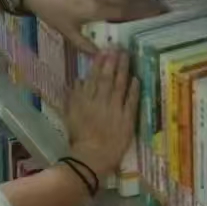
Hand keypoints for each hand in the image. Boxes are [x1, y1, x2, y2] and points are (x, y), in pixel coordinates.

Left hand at [25, 0, 163, 53]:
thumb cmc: (53, 13)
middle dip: (148, 5)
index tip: (160, 17)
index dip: (144, 14)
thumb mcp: (68, 33)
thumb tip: (103, 57)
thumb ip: (86, 46)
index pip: (126, 11)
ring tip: (156, 5)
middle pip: (130, 0)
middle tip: (165, 12)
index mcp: (96, 9)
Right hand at [65, 50, 138, 178]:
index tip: (104, 50)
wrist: (91, 157)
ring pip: (120, 86)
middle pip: (108, 78)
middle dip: (113, 62)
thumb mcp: (70, 114)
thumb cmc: (79, 137)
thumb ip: (74, 96)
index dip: (99, 63)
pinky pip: (131, 101)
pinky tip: (136, 78)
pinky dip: (133, 90)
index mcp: (86, 100)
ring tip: (127, 57)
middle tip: (118, 48)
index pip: (93, 77)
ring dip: (124, 70)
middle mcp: (101, 101)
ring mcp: (115, 110)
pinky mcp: (127, 119)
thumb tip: (79, 79)